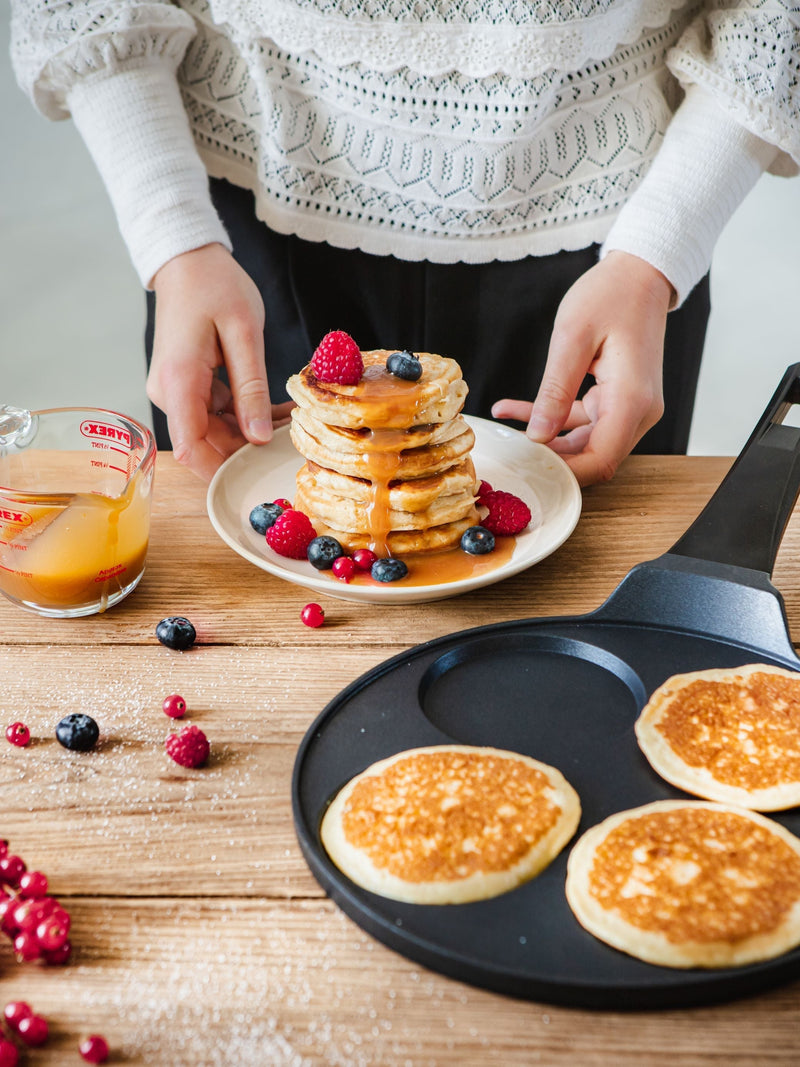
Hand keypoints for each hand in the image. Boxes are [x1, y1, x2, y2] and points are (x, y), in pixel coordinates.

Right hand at [147, 243, 293, 480]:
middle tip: (291, 444)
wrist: (187, 258)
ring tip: (289, 423)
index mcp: (178, 382)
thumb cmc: (214, 284)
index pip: (190, 448)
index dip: (220, 471)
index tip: (257, 478)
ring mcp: (177, 390)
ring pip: (213, 432)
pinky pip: (215, 413)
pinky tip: (274, 411)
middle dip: (246, 452)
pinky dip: (245, 416)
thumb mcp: (242, 333)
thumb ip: (250, 388)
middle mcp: (170, 392)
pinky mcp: (188, 385)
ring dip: (250, 434)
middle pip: (205, 444)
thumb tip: (258, 438)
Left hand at [491, 251, 674, 485]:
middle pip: (595, 457)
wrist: (640, 274)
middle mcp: (638, 411)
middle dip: (551, 458)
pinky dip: (552, 417)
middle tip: (508, 448)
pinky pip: (583, 420)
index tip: (527, 465)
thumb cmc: (611, 295)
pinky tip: (513, 408)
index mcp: (632, 400)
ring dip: (545, 437)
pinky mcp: (619, 399)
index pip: (601, 459)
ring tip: (503, 419)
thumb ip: (555, 390)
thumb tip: (538, 436)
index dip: (566, 472)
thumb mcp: (572, 338)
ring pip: (585, 441)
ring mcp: (630, 407)